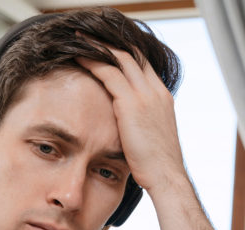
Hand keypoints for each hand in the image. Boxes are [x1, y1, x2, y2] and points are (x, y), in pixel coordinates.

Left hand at [76, 48, 185, 193]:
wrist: (166, 177)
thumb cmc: (156, 166)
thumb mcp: (151, 138)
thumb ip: (141, 125)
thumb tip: (128, 128)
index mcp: (162, 98)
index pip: (142, 64)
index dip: (124, 53)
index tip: (106, 49)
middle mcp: (155, 91)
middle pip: (132, 54)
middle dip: (110, 43)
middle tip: (90, 36)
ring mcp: (145, 95)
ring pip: (119, 58)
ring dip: (98, 46)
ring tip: (79, 39)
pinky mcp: (130, 103)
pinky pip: (108, 72)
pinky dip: (93, 61)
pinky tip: (78, 56)